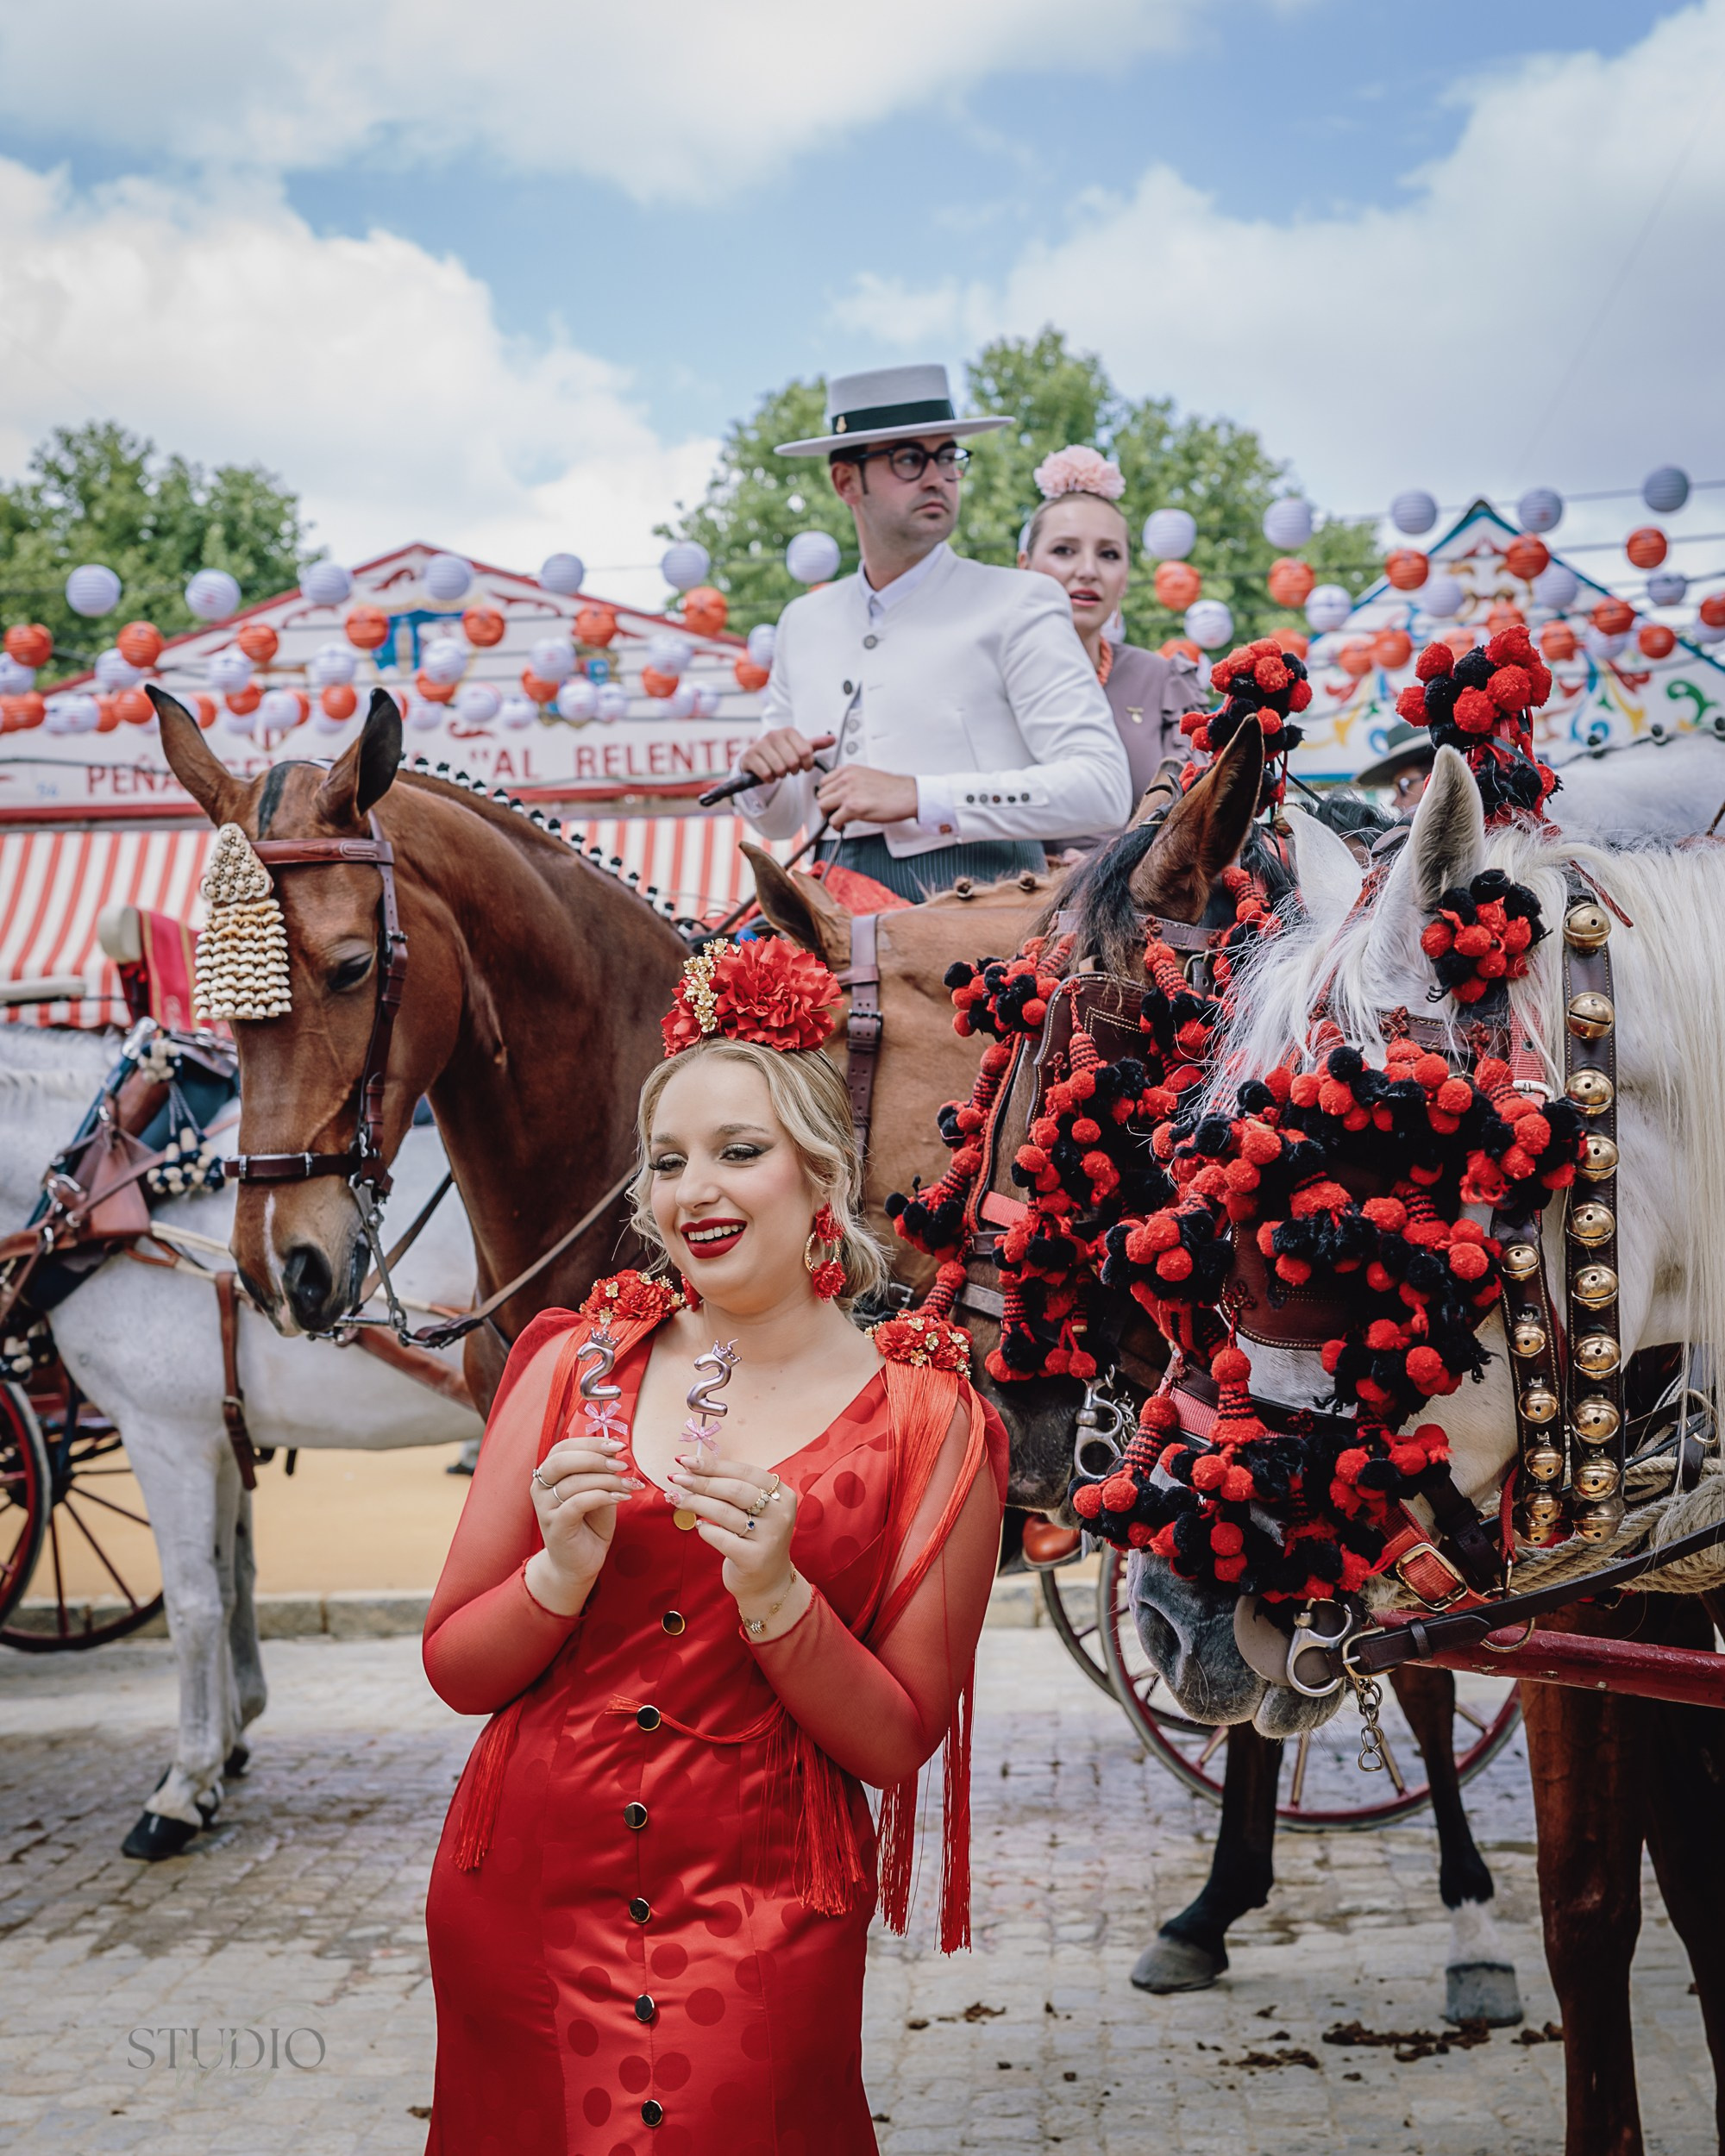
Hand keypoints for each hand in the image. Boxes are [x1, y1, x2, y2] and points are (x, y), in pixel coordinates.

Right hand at [525, 1435, 639, 1609]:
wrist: (580, 1562)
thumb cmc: (590, 1523)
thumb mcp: (599, 1490)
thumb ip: (602, 1470)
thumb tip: (615, 1446)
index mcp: (549, 1473)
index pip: (564, 1447)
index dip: (591, 1442)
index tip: (619, 1445)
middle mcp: (540, 1487)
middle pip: (562, 1461)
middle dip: (596, 1458)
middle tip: (622, 1465)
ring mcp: (544, 1508)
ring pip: (573, 1483)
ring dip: (606, 1480)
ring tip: (629, 1486)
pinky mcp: (554, 1526)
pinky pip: (576, 1503)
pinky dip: (601, 1496)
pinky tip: (620, 1499)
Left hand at [667, 1450, 806, 1632]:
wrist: (768, 1583)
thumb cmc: (755, 1538)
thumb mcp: (755, 1511)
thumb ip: (733, 1490)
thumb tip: (693, 1468)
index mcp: (782, 1495)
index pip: (745, 1472)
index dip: (713, 1465)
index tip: (686, 1461)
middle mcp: (780, 1515)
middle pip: (734, 1490)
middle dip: (701, 1481)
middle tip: (677, 1478)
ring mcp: (769, 1538)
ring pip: (724, 1512)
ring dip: (695, 1503)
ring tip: (677, 1499)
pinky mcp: (754, 1559)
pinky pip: (720, 1538)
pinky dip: (705, 1530)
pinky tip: (699, 1527)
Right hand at [738, 728, 834, 785]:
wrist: (757, 758)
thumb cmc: (781, 753)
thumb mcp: (799, 748)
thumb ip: (816, 744)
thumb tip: (833, 739)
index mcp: (789, 731)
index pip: (806, 752)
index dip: (807, 764)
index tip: (804, 766)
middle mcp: (774, 734)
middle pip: (793, 762)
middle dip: (793, 770)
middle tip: (789, 769)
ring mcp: (760, 744)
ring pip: (780, 768)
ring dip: (781, 775)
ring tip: (779, 771)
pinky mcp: (750, 756)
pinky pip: (766, 773)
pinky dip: (770, 779)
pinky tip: (769, 774)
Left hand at [815, 763, 918, 830]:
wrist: (906, 795)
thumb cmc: (892, 787)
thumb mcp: (867, 775)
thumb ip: (852, 779)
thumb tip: (841, 788)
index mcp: (849, 770)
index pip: (824, 781)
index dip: (827, 794)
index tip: (830, 800)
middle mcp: (846, 779)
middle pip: (821, 794)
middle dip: (826, 805)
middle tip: (833, 811)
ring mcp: (848, 793)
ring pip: (823, 806)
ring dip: (828, 815)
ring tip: (837, 819)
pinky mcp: (853, 807)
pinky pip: (833, 820)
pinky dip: (836, 826)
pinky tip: (842, 825)